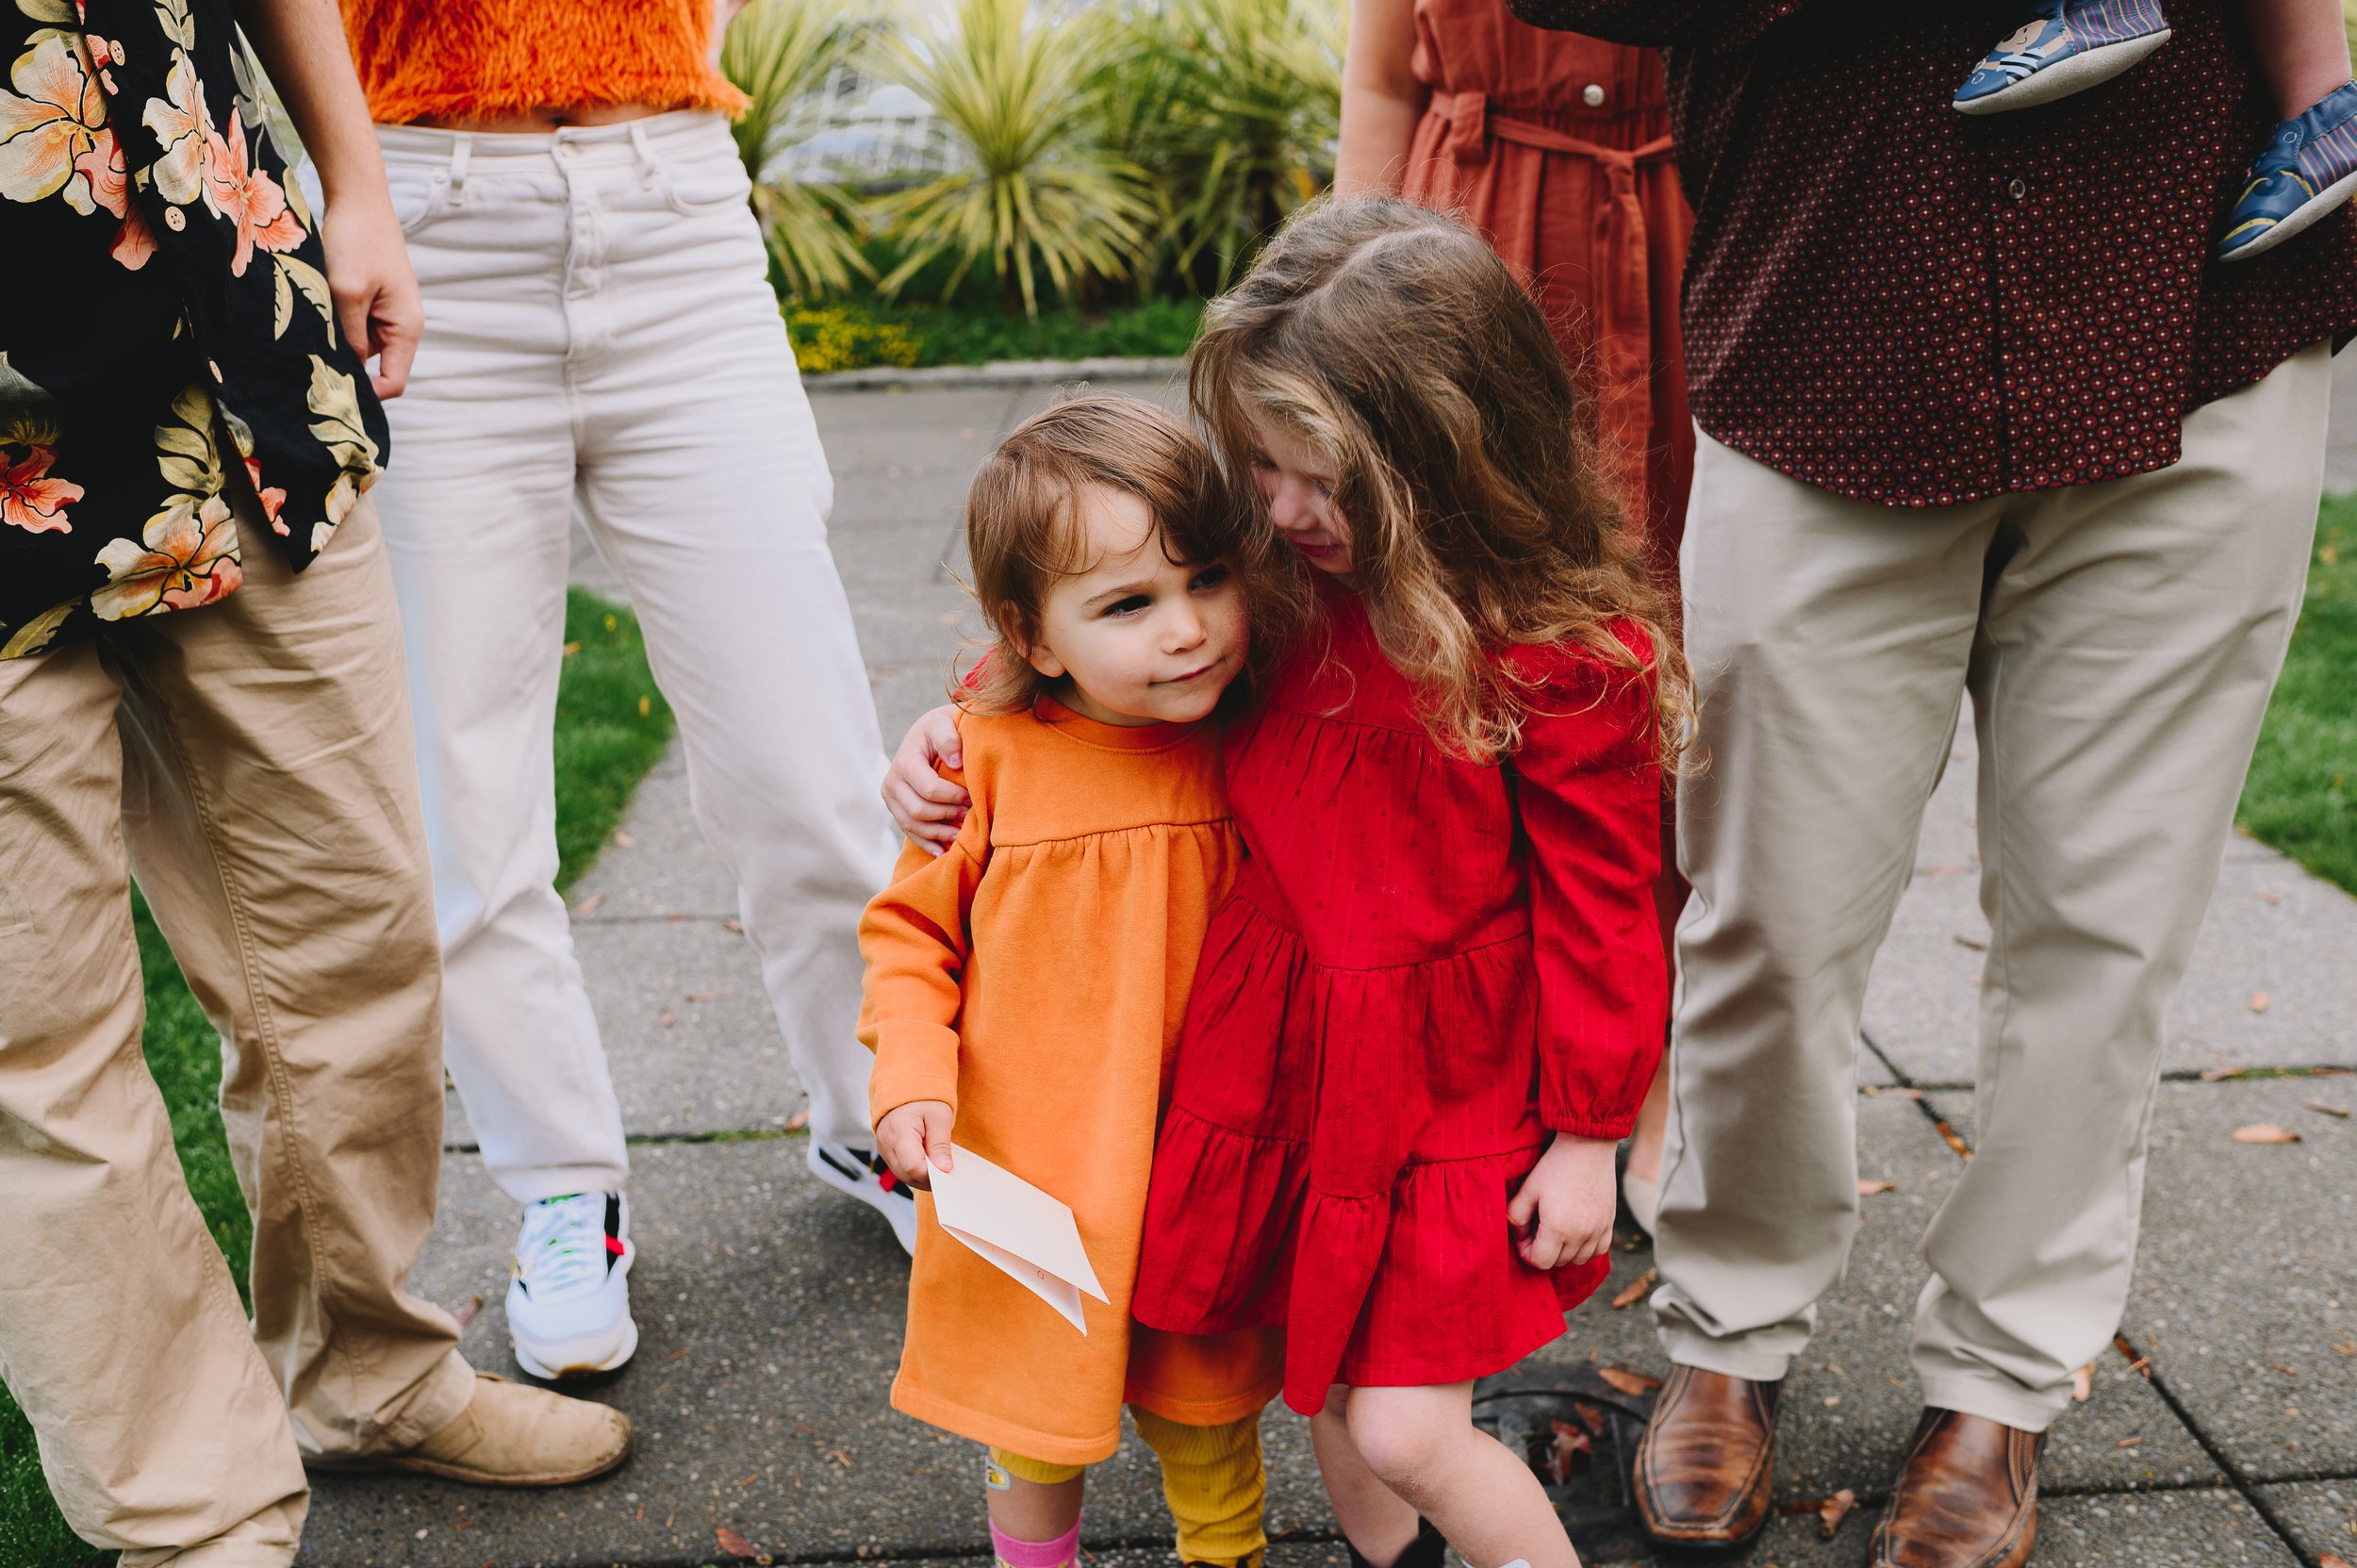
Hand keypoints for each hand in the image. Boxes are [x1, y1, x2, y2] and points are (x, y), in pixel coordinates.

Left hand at [318, 195, 421, 397]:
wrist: (358, 198)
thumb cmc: (357, 240)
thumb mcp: (346, 292)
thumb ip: (348, 336)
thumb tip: (345, 373)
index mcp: (406, 327)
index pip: (394, 382)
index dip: (366, 394)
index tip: (330, 390)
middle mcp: (401, 325)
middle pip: (375, 366)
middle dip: (345, 363)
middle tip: (310, 355)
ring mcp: (387, 313)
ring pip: (359, 345)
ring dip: (337, 338)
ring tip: (314, 318)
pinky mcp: (372, 300)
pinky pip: (354, 325)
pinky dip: (336, 322)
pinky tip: (320, 305)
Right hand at [875, 1100, 953, 1189]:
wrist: (905, 1087)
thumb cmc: (923, 1099)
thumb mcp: (939, 1117)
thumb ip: (941, 1144)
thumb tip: (944, 1168)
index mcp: (899, 1132)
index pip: (913, 1166)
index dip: (931, 1174)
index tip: (947, 1170)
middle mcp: (886, 1143)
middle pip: (907, 1175)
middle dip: (929, 1177)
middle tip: (947, 1170)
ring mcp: (884, 1149)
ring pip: (903, 1176)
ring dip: (922, 1176)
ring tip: (938, 1164)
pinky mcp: (887, 1152)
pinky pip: (901, 1170)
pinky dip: (916, 1171)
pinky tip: (928, 1163)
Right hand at [882, 704, 968, 854]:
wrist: (928, 735)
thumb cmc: (942, 729)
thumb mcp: (944, 723)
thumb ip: (948, 738)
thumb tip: (955, 762)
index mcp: (904, 761)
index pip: (929, 789)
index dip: (953, 797)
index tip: (973, 797)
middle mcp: (892, 781)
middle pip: (919, 811)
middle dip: (947, 816)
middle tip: (971, 817)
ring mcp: (891, 798)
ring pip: (913, 825)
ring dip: (939, 833)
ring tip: (961, 835)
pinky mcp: (896, 809)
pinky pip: (909, 832)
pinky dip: (927, 843)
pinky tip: (943, 851)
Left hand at [1507, 1133, 1616, 1271]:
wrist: (1588, 1147)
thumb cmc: (1555, 1166)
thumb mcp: (1528, 1189)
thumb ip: (1516, 1216)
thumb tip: (1519, 1235)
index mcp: (1558, 1228)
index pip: (1540, 1262)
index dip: (1527, 1252)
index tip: (1523, 1236)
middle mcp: (1581, 1235)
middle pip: (1559, 1262)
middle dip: (1544, 1251)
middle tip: (1536, 1229)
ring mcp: (1599, 1230)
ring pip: (1579, 1260)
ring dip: (1564, 1252)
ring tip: (1555, 1231)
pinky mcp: (1610, 1223)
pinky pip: (1599, 1251)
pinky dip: (1586, 1249)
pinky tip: (1576, 1234)